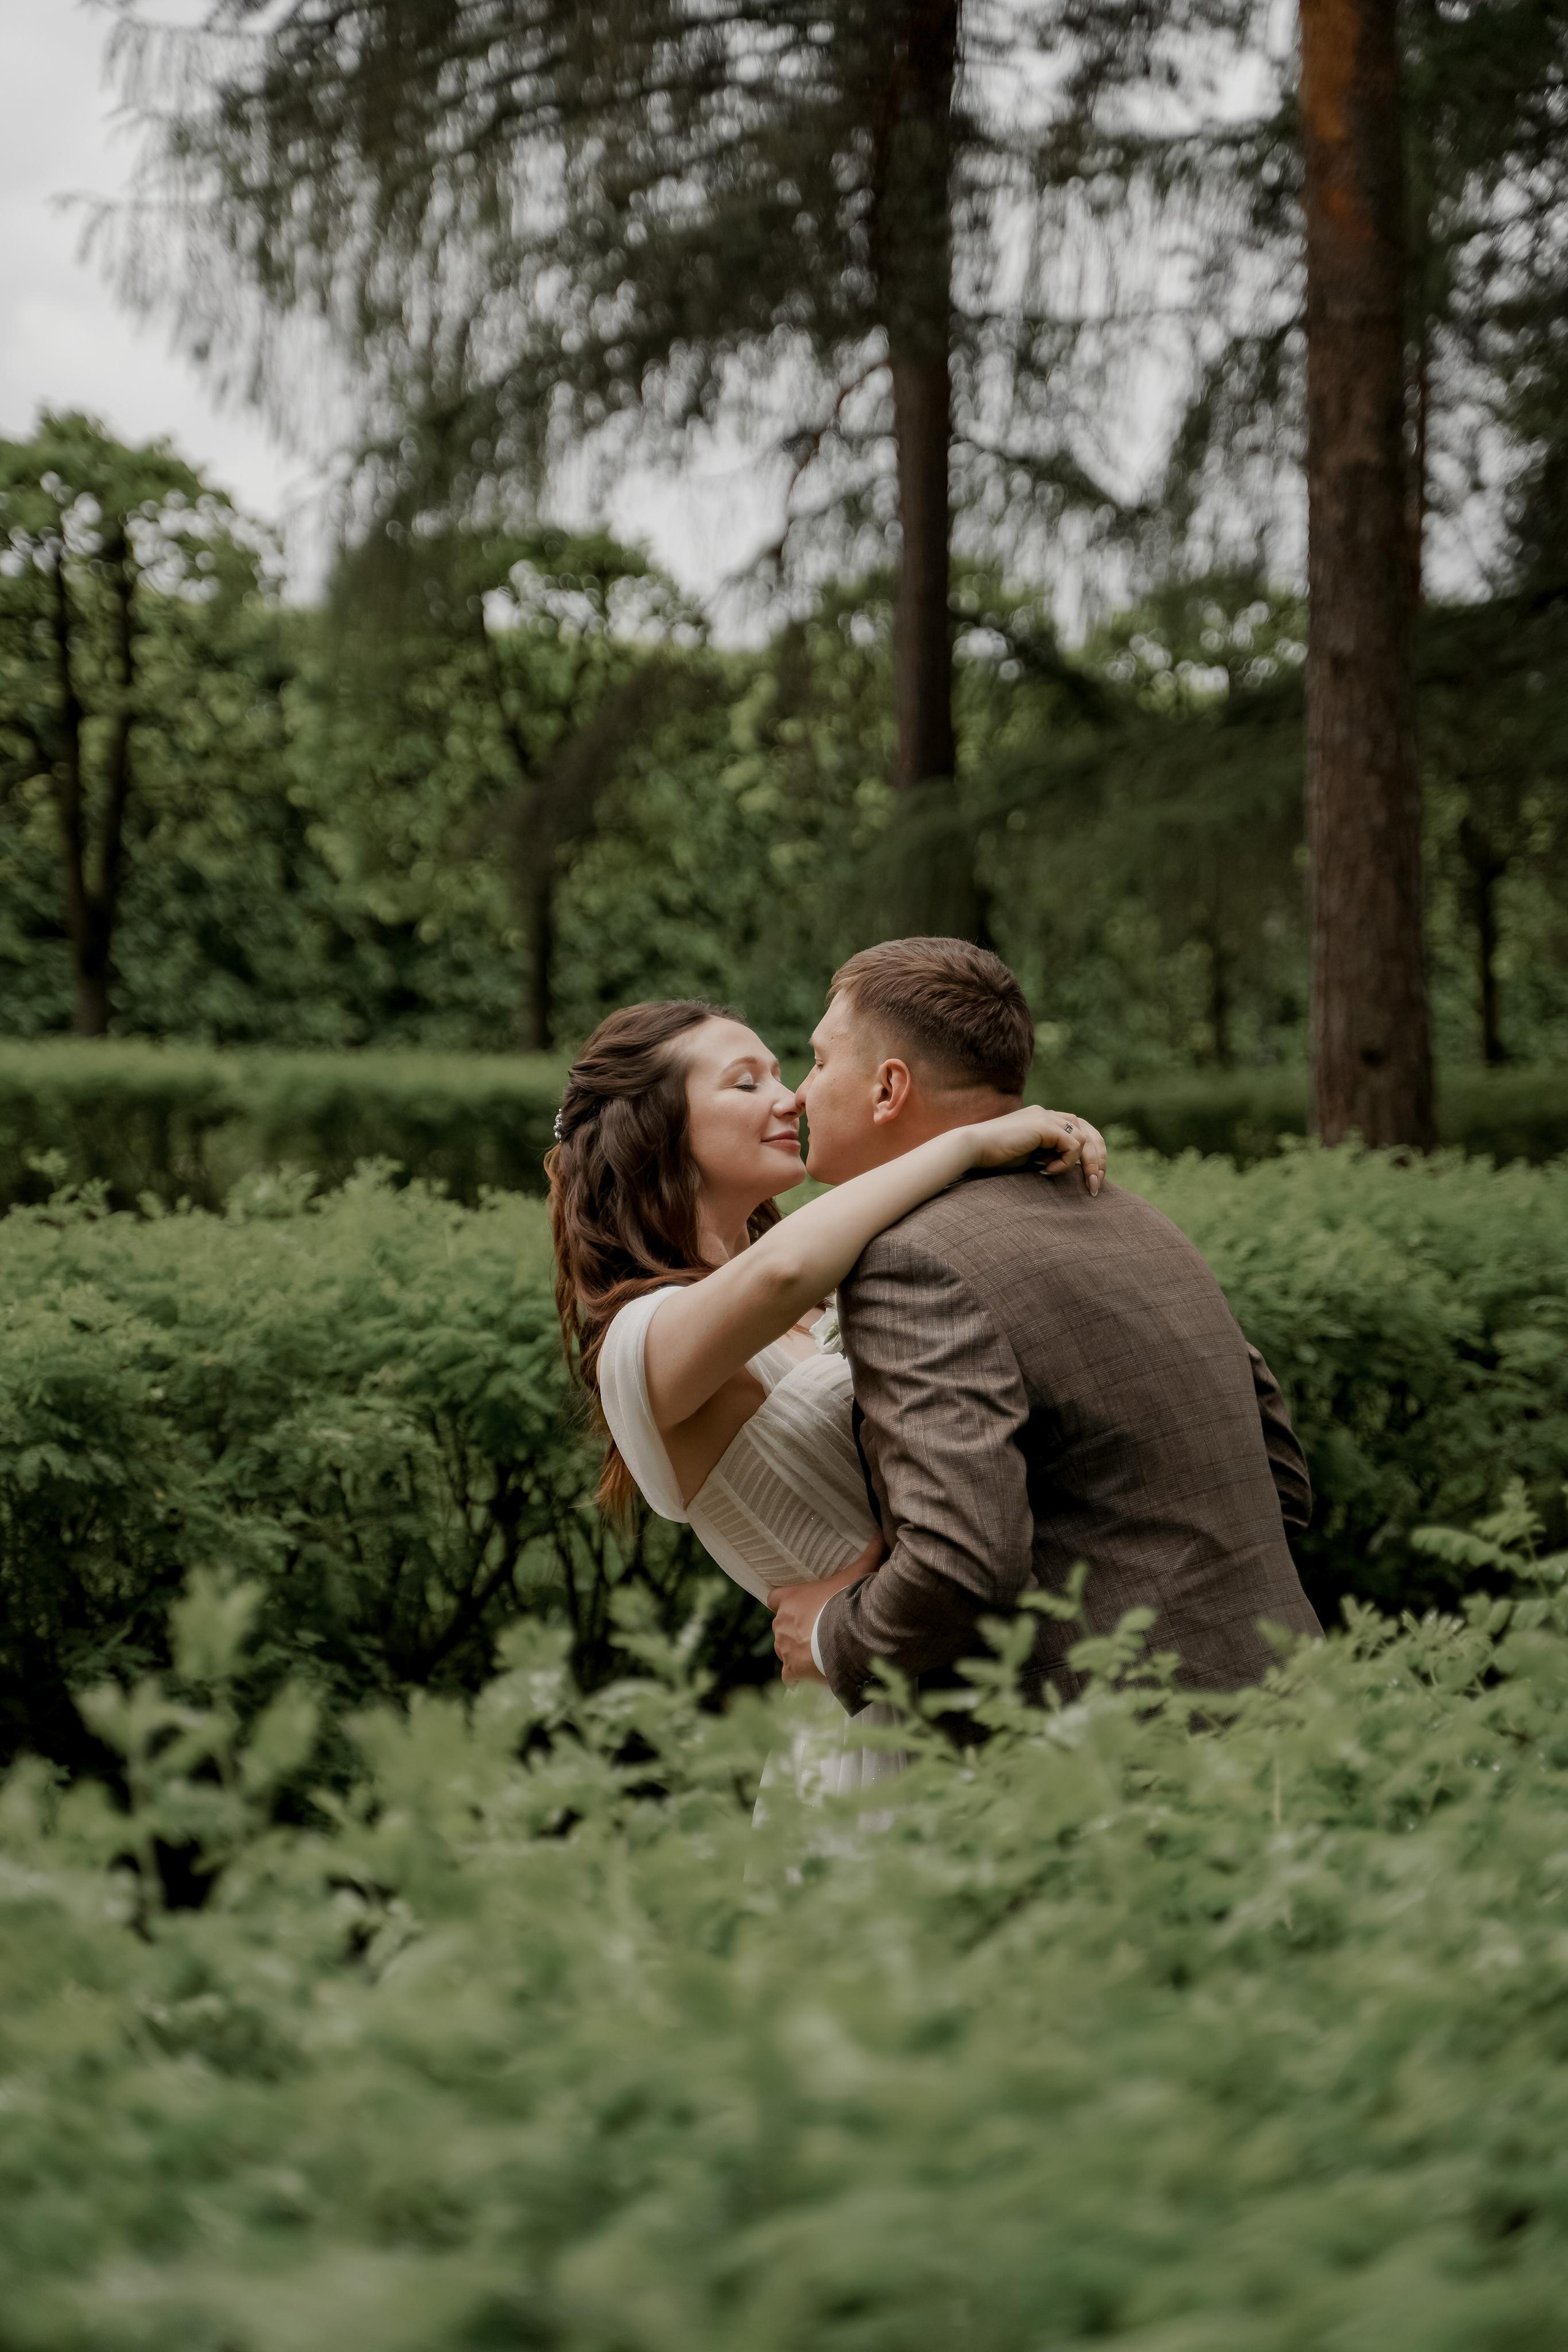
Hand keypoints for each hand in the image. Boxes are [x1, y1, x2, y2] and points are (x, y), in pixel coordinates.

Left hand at [766, 1535, 884, 1683]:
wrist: (849, 1639)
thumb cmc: (847, 1604)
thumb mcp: (858, 1575)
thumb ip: (868, 1555)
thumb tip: (880, 1535)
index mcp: (790, 1599)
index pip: (774, 1598)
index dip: (785, 1602)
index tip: (798, 1605)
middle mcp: (781, 1623)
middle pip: (781, 1625)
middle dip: (795, 1628)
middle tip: (818, 1630)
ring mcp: (785, 1648)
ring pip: (784, 1649)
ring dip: (797, 1650)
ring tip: (819, 1652)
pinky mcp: (792, 1670)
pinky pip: (789, 1675)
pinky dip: (797, 1675)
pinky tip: (812, 1674)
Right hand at [964, 1105, 1106, 1193]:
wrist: (972, 1149)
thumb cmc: (993, 1159)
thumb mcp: (1028, 1158)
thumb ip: (1048, 1157)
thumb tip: (1070, 1169)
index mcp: (1042, 1120)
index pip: (1079, 1131)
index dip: (1090, 1154)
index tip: (1091, 1179)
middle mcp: (1046, 1114)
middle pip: (1088, 1131)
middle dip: (1097, 1159)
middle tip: (1096, 1185)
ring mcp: (1045, 1117)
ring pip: (1084, 1138)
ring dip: (1082, 1163)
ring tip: (1071, 1179)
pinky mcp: (1043, 1125)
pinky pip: (1072, 1145)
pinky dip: (1065, 1162)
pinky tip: (1046, 1171)